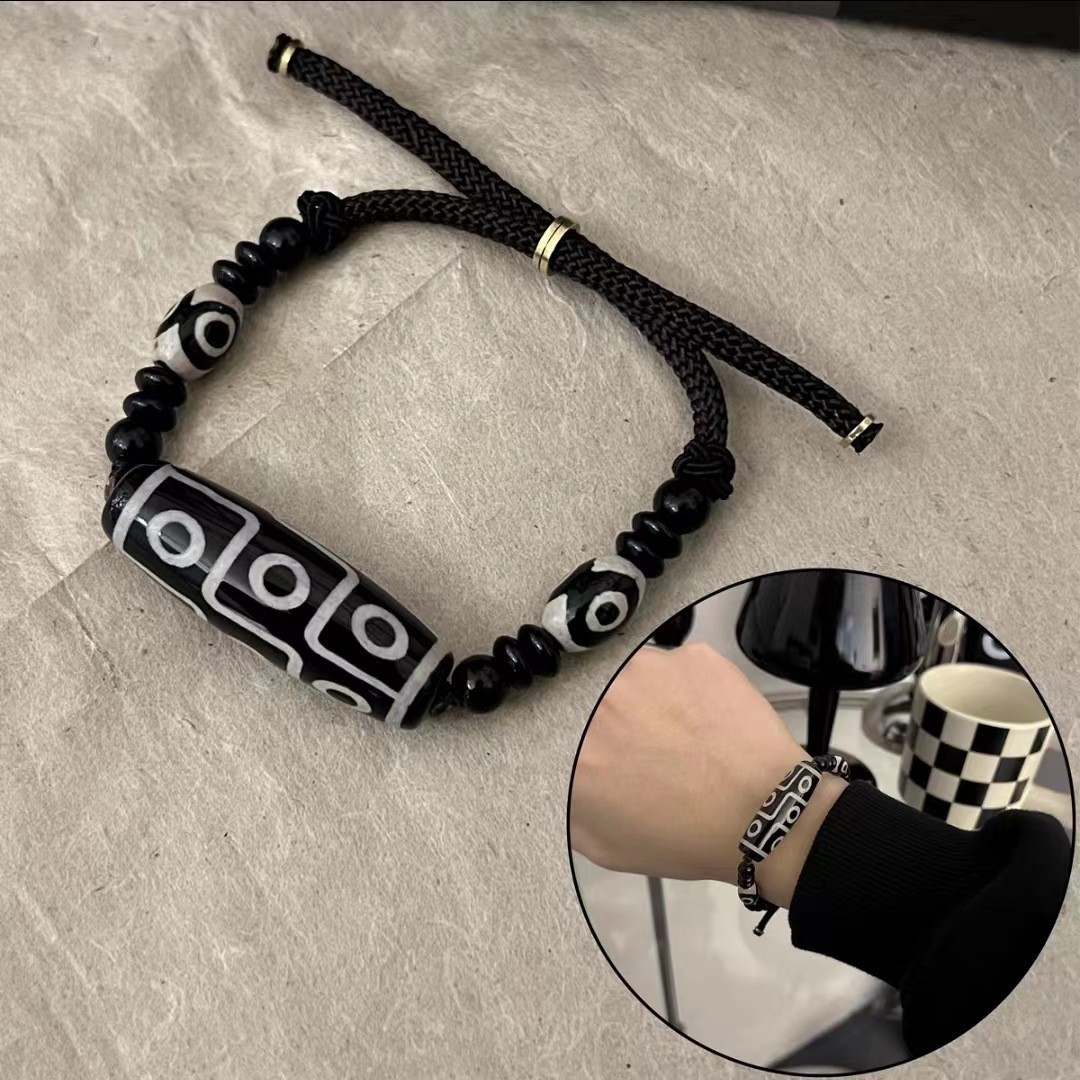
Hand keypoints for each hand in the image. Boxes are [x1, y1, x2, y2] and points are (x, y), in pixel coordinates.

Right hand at [569, 643, 843, 906]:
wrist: (766, 816)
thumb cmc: (688, 835)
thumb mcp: (602, 844)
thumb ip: (565, 805)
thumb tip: (556, 777)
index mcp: (575, 747)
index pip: (551, 726)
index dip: (577, 740)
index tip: (597, 750)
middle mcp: (603, 699)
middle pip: (593, 696)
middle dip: (612, 717)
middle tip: (643, 744)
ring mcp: (649, 670)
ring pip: (633, 676)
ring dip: (646, 697)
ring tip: (679, 733)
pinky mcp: (691, 656)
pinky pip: (675, 667)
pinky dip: (685, 688)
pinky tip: (704, 719)